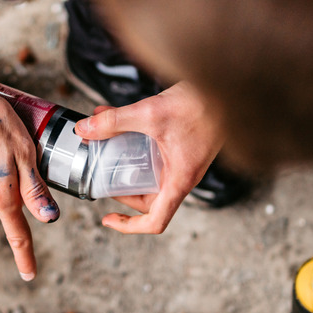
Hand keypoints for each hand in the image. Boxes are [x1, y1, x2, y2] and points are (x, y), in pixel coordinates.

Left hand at [74, 81, 225, 233]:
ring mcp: (184, 162)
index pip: (155, 222)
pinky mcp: (183, 145)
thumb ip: (115, 121)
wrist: (228, 86)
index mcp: (179, 180)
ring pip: (150, 175)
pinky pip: (155, 153)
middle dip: (122, 190)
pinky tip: (114, 118)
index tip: (107, 218)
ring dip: (125, 163)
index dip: (129, 226)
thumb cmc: (202, 104)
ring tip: (103, 143)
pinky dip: (134, 141)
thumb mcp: (150, 113)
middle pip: (148, 200)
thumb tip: (84, 129)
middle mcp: (182, 176)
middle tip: (101, 176)